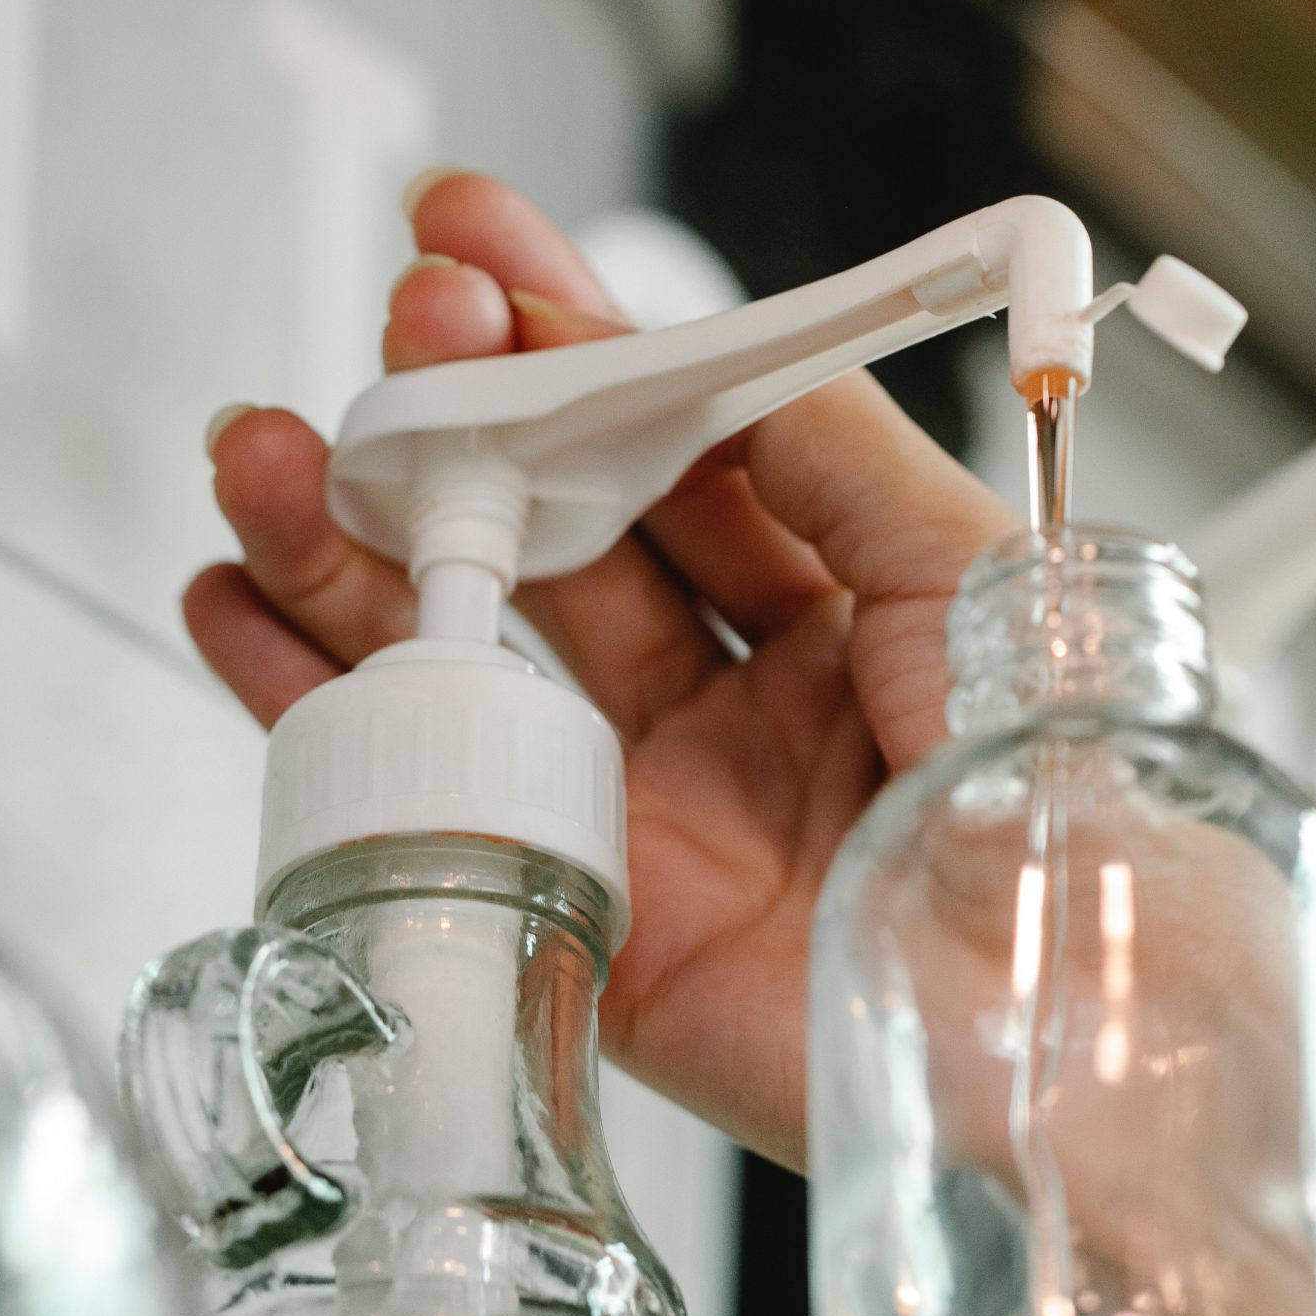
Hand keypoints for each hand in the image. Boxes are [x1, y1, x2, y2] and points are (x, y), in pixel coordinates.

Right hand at [186, 170, 1017, 1165]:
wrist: (1072, 1058)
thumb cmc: (1078, 819)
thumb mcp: (978, 585)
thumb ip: (840, 457)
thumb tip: (718, 350)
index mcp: (850, 608)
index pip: (685, 448)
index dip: (585, 348)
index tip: (490, 257)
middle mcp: (742, 700)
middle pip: (560, 529)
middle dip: (462, 421)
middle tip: (395, 339)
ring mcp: (653, 801)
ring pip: (471, 640)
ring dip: (356, 537)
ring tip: (269, 450)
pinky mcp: (583, 911)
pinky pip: (427, 784)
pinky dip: (312, 696)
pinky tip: (238, 601)